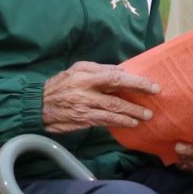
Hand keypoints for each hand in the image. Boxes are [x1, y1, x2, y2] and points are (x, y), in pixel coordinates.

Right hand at [41, 62, 159, 132]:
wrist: (37, 105)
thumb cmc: (60, 85)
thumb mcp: (77, 70)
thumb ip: (99, 70)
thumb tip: (122, 71)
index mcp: (85, 74)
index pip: (115, 76)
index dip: (135, 81)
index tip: (151, 85)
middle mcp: (85, 90)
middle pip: (116, 92)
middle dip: (138, 96)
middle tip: (154, 98)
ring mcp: (84, 106)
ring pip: (113, 109)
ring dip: (132, 113)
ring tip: (146, 115)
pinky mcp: (82, 119)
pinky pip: (105, 121)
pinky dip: (119, 122)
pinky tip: (131, 123)